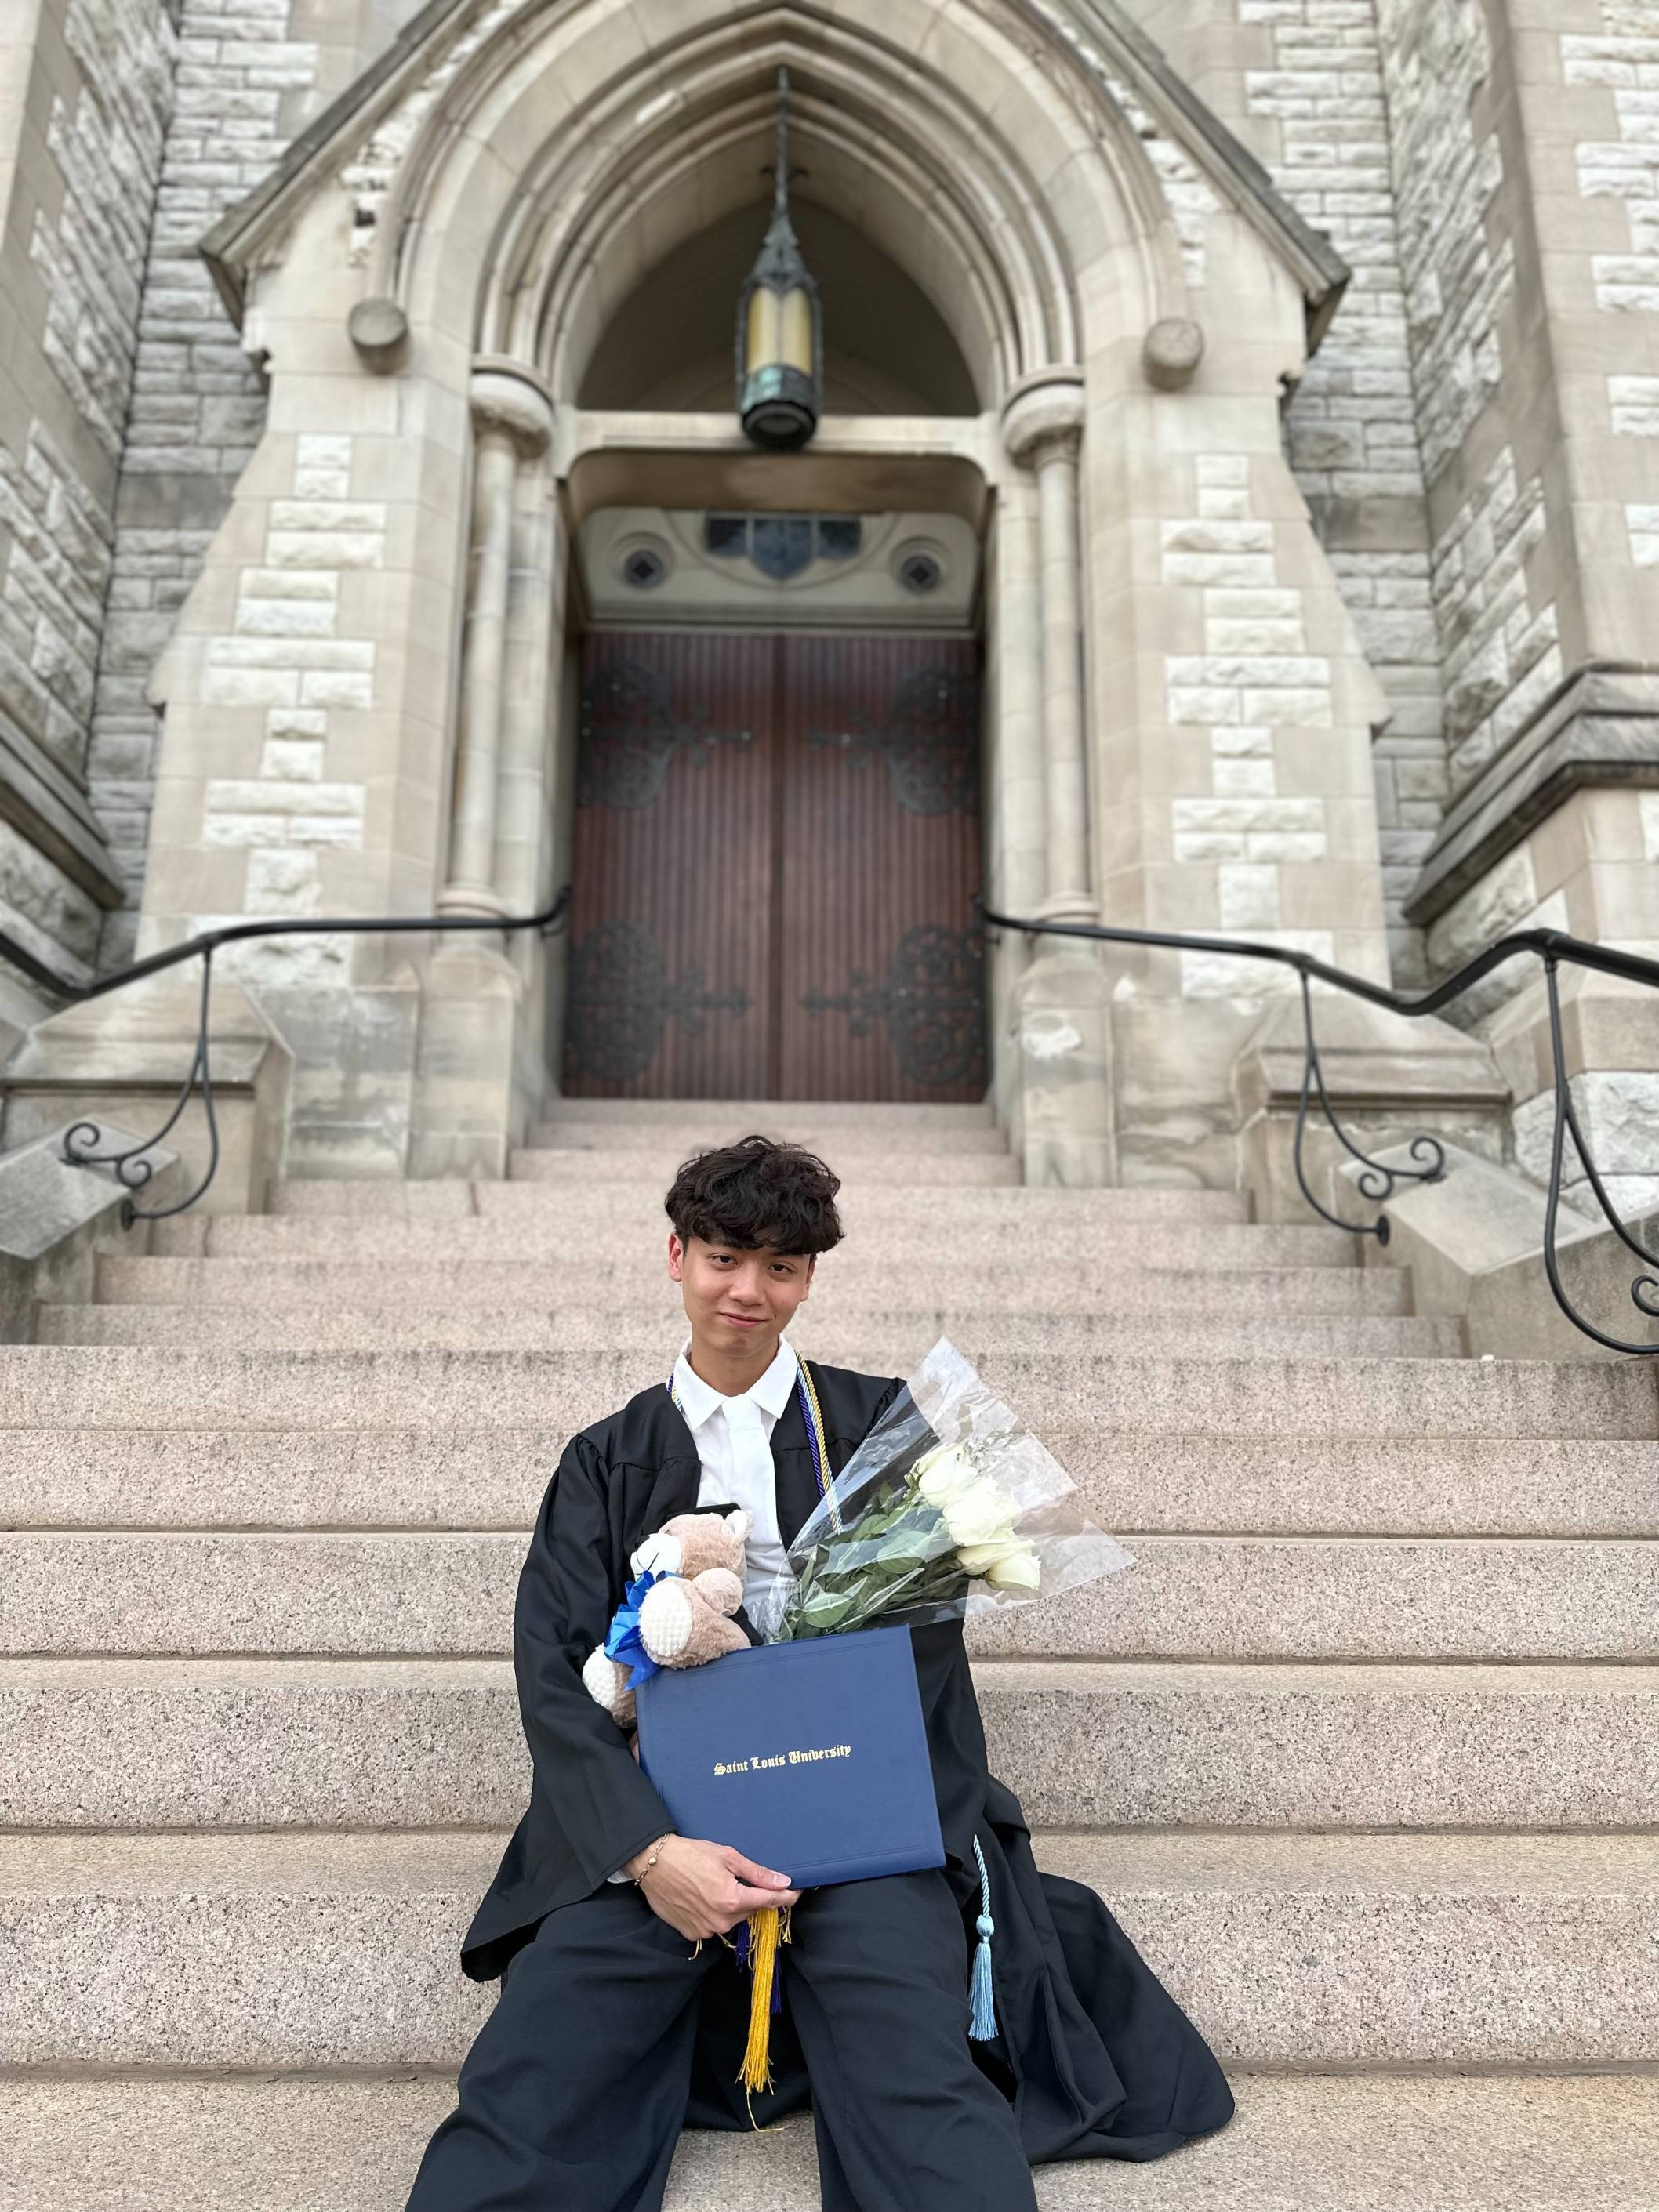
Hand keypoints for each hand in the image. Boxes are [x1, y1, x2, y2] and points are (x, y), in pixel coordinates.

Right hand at [626, 1835, 798, 1940]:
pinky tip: (702, 1896)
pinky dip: (714, 1913)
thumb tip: (782, 1882)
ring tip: (714, 1884)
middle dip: (750, 1895)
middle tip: (735, 1877)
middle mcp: (721, 1921)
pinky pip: (713, 1925)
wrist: (654, 1864)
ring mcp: (706, 1930)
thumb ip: (757, 1873)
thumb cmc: (691, 1854)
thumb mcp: (727, 1856)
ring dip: (731, 1905)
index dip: (786, 1896)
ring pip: (731, 1919)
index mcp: (732, 1900)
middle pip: (749, 1910)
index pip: (769, 1902)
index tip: (797, 1892)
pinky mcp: (692, 1934)